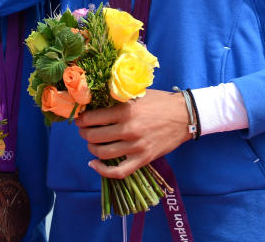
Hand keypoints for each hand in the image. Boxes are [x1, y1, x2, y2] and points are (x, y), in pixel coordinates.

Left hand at [75, 89, 190, 179]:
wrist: (184, 116)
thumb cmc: (160, 102)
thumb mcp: (137, 94)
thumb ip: (118, 98)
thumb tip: (94, 103)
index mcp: (125, 110)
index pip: (93, 118)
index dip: (82, 119)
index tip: (80, 119)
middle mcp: (128, 129)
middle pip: (94, 136)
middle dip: (84, 133)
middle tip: (83, 130)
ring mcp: (136, 147)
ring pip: (102, 153)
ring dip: (91, 148)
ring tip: (91, 143)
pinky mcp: (143, 159)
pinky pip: (118, 171)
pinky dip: (103, 171)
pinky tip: (94, 164)